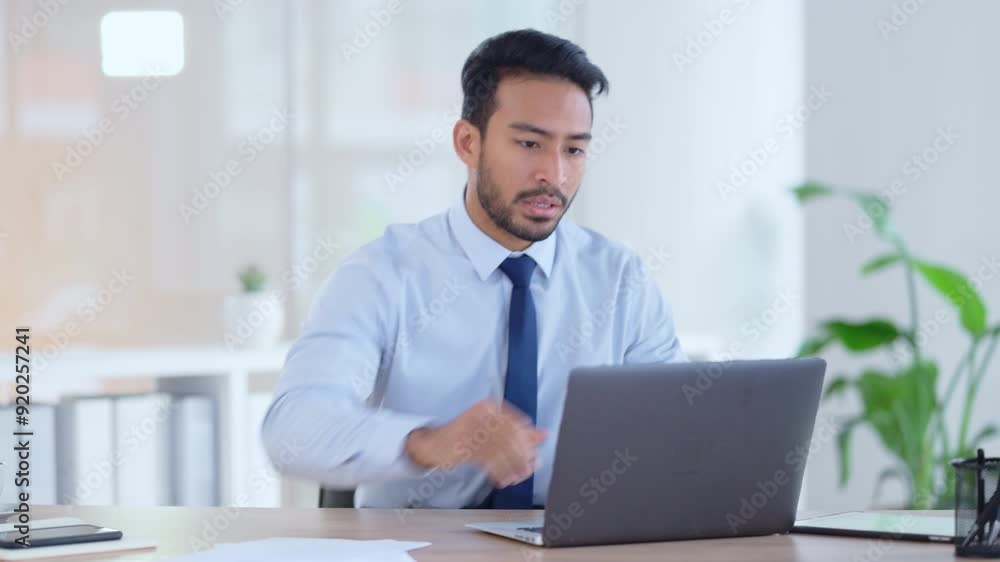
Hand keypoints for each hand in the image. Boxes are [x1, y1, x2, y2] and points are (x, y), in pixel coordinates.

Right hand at [405, 399, 545, 487]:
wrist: (435, 443)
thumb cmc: (466, 435)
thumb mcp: (492, 430)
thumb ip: (518, 431)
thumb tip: (543, 435)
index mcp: (489, 406)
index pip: (516, 423)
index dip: (528, 441)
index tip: (534, 454)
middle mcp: (481, 414)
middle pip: (511, 437)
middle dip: (523, 456)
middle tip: (530, 469)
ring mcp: (471, 429)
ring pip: (501, 451)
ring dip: (513, 467)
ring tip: (518, 477)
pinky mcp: (463, 445)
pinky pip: (489, 461)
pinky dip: (499, 472)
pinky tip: (504, 479)